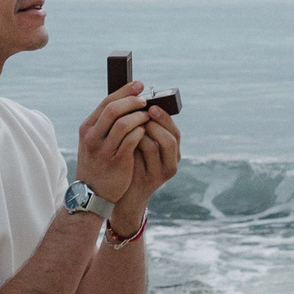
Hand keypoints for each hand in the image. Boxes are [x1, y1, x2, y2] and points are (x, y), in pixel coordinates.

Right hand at [75, 82, 152, 203]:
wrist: (91, 193)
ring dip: (139, 117)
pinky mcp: (117, 160)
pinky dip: (141, 132)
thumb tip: (127, 101)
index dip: (125, 91)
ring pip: (125, 123)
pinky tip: (145, 132)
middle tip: (145, 101)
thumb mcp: (93, 141)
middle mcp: (93, 137)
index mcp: (87, 128)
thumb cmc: (97, 163)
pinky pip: (133, 140)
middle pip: (114, 109)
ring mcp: (104, 149)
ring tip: (147, 117)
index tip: (139, 85)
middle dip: (133, 102)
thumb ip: (105, 124)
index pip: (106, 102)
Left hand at [115, 105, 179, 223]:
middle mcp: (171, 162)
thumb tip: (138, 101)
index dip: (165, 117)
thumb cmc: (127, 162)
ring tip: (133, 124)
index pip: (174, 131)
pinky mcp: (152, 179)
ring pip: (159, 145)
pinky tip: (127, 138)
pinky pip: (146, 156)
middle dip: (157, 122)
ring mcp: (162, 172)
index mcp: (171, 151)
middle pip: (172, 138)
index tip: (151, 105)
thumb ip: (142, 128)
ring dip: (145, 131)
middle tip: (143, 112)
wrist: (119, 192)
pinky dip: (137, 143)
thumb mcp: (138, 144)